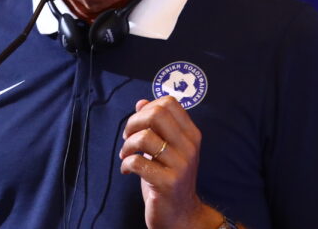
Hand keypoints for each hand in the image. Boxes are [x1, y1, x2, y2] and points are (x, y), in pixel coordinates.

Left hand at [119, 96, 222, 228]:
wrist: (181, 214)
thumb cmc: (169, 178)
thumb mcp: (166, 149)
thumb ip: (157, 126)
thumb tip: (141, 102)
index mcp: (191, 135)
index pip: (169, 103)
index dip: (147, 108)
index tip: (138, 123)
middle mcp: (189, 147)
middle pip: (156, 115)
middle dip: (134, 122)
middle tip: (128, 136)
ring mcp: (180, 165)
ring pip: (144, 137)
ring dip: (127, 146)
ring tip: (126, 155)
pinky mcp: (168, 183)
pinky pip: (137, 163)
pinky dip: (126, 164)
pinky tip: (126, 170)